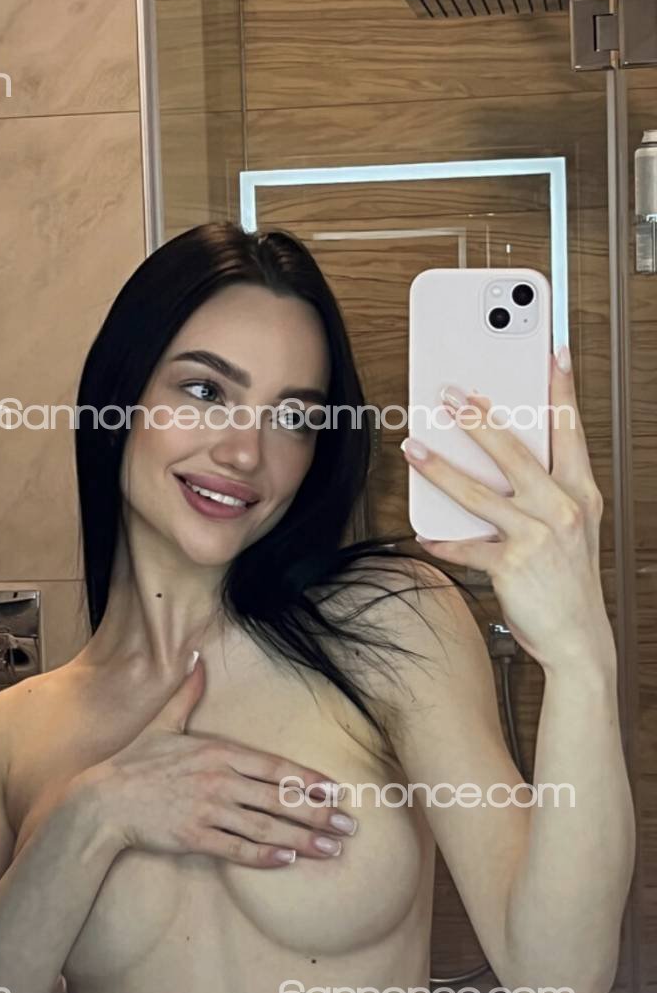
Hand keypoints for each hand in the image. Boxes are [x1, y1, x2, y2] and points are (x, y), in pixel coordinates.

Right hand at [73, 656, 355, 866]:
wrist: (103, 799)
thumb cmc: (136, 761)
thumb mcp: (164, 722)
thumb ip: (187, 694)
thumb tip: (197, 658)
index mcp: (217, 751)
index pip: (273, 767)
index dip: (307, 780)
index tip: (336, 790)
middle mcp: (219, 780)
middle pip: (278, 798)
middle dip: (318, 812)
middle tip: (350, 825)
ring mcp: (207, 810)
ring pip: (264, 826)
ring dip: (302, 838)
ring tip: (332, 848)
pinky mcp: (194, 837)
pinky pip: (236, 848)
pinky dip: (264, 855)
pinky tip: (288, 860)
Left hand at [401, 344, 610, 669]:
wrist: (579, 639)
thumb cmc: (569, 580)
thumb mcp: (571, 527)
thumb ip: (543, 489)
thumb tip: (498, 455)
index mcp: (579, 493)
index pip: (570, 431)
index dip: (561, 389)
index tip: (553, 353)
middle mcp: (562, 509)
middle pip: (514, 451)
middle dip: (478, 419)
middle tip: (450, 395)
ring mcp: (538, 536)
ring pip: (479, 492)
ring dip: (440, 468)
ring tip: (413, 448)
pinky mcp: (512, 565)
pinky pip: (466, 546)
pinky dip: (443, 541)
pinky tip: (424, 533)